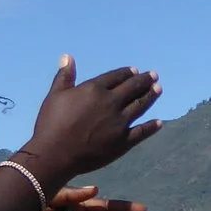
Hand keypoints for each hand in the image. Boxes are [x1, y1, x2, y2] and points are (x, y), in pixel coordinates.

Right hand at [22, 56, 162, 181]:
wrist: (55, 154)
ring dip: (151, 96)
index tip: (134, 71)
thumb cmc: (51, 123)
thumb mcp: (55, 96)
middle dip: (144, 80)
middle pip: (132, 88)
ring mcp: (119, 123)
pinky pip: (141, 132)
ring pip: (140, 106)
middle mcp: (110, 103)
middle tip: (153, 76)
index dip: (126, 73)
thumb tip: (68, 56)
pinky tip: (159, 122)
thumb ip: (65, 76)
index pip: (116, 77)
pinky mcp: (123, 142)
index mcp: (94, 89)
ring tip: (159, 89)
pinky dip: (152, 127)